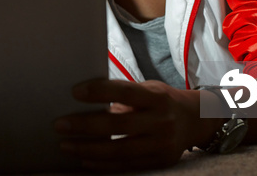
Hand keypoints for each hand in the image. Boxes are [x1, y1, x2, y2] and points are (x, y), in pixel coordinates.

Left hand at [54, 79, 203, 170]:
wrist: (196, 121)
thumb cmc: (162, 100)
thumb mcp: (149, 89)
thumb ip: (123, 94)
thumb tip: (85, 97)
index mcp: (157, 97)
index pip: (125, 93)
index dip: (99, 92)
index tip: (75, 92)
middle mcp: (161, 121)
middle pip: (118, 125)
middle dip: (85, 125)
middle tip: (60, 124)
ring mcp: (161, 145)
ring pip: (119, 151)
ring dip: (87, 149)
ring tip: (65, 144)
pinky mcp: (159, 163)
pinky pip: (125, 166)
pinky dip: (102, 164)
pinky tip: (83, 159)